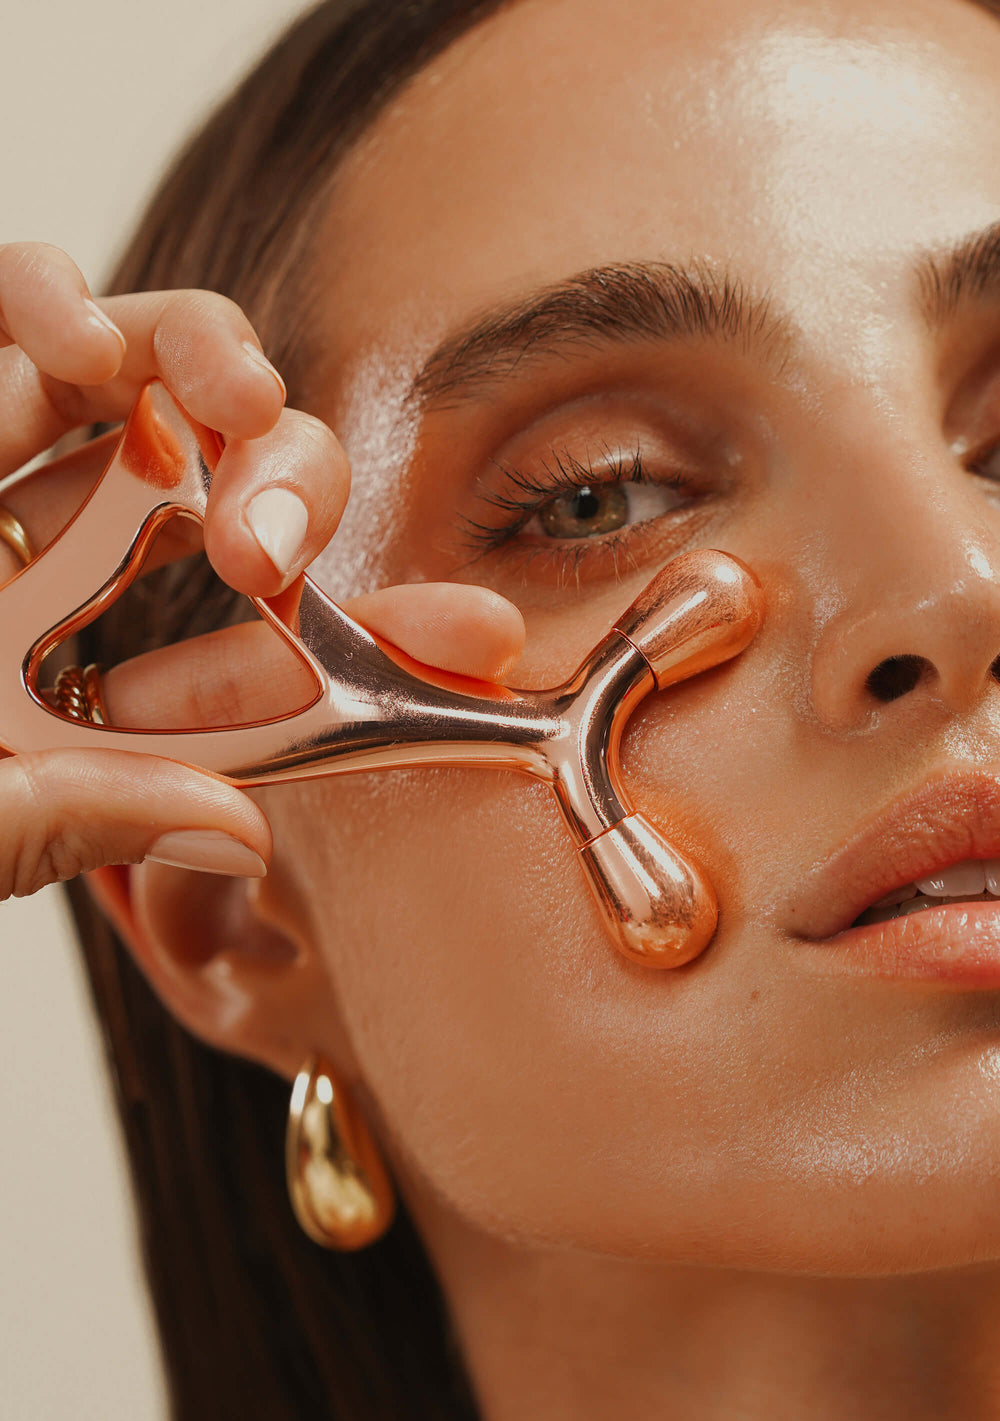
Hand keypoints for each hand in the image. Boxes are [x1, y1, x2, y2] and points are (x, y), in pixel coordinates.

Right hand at [0, 242, 524, 897]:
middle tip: (300, 521)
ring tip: (234, 387)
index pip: (257, 678)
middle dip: (295, 494)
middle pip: (221, 514)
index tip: (484, 637)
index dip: (376, 658)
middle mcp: (54, 600)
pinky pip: (10, 334)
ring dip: (202, 368)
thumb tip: (243, 831)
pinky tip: (73, 324)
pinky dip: (41, 303)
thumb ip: (78, 821)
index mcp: (78, 712)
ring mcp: (3, 501)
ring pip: (139, 396)